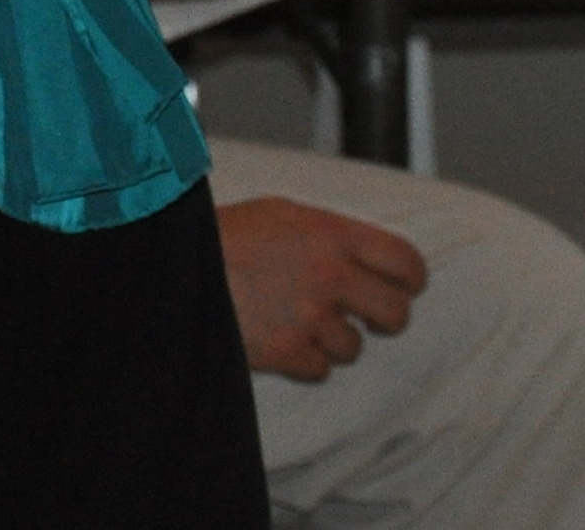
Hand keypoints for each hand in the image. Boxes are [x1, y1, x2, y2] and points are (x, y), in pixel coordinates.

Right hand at [217, 196, 425, 380]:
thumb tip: (366, 257)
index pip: (405, 262)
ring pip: (354, 348)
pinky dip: (303, 359)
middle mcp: (328, 274)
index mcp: (330, 233)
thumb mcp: (282, 214)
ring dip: (333, 340)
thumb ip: (329, 235)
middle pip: (395, 314)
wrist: (174, 266)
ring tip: (299, 320)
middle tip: (367, 316)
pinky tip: (281, 337)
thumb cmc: (226, 237)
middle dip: (384, 318)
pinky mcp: (287, 351)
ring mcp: (309, 316)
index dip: (410, 279)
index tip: (403, 287)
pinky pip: (319, 369)